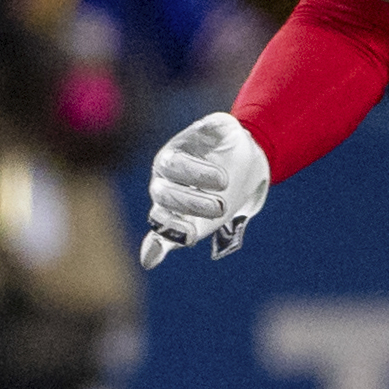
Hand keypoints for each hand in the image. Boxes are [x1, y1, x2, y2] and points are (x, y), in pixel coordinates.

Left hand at [142, 111, 270, 266]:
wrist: (241, 163)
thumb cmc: (213, 196)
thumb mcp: (197, 220)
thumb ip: (173, 237)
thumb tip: (147, 261)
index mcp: (164, 195)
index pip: (159, 212)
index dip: (172, 225)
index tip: (192, 235)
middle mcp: (165, 172)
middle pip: (163, 190)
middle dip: (190, 202)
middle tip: (219, 208)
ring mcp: (183, 147)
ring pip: (172, 161)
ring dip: (197, 173)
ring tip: (223, 181)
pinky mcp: (206, 127)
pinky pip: (205, 127)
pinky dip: (213, 130)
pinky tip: (224, 137)